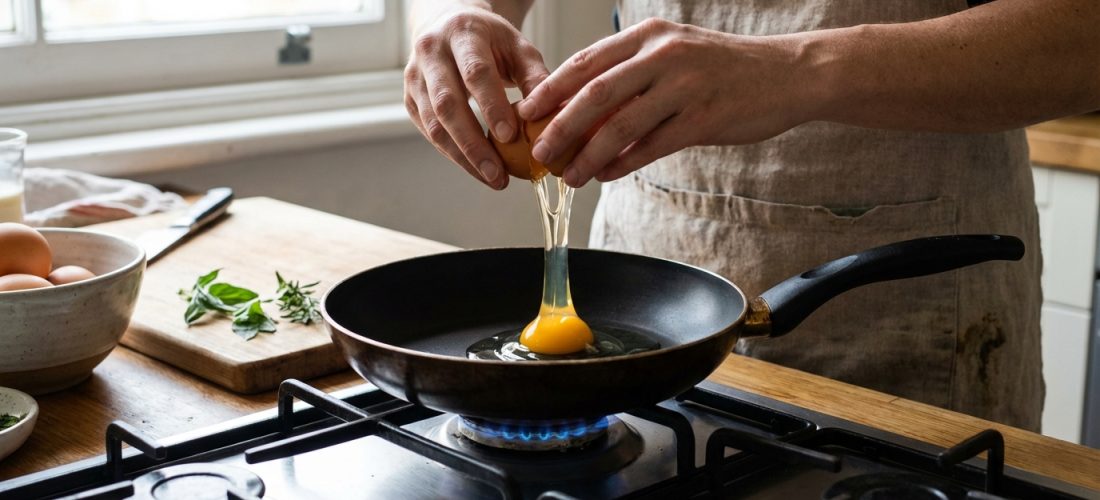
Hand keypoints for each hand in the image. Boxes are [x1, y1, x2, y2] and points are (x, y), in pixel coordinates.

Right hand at [404, 4, 549, 189]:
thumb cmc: (490, 40)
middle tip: (498, 173)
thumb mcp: (518, 47)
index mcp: (462, 33)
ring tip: (492, 179)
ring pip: (434, 124)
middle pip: (447, 104)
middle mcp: (431, 53)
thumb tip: (549, 117)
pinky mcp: (410, 99)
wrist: (450, 25)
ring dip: (463, 157)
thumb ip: (535, 77)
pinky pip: (430, 133)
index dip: (491, 106)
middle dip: (473, 144)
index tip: (510, 136)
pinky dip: (454, 154)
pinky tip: (477, 168)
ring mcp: (415, 78)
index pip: (475, 73)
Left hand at [517, 18, 819, 186]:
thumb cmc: (723, 69)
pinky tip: (606, 175)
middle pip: (595, 94)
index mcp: (649, 36)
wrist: (788, 74)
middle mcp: (663, 55)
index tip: (526, 112)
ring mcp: (685, 86)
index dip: (551, 89)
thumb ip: (631, 75)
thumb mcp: (674, 54)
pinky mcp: (704, 118)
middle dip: (560, 127)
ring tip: (569, 176)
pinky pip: (652, 146)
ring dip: (588, 155)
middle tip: (539, 152)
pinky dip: (624, 163)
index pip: (586, 62)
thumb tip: (581, 110)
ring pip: (621, 126)